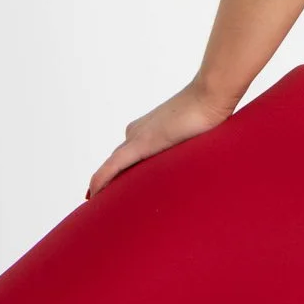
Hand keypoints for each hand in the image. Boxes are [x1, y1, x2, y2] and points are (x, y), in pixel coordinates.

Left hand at [86, 83, 234, 198]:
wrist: (211, 98)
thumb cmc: (209, 116)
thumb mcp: (192, 140)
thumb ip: (183, 151)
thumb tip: (192, 172)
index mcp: (145, 131)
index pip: (124, 158)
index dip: (116, 176)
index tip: (112, 194)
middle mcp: (136, 133)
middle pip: (116, 164)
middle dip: (108, 184)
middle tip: (97, 203)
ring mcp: (136, 137)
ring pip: (112, 167)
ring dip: (105, 187)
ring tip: (96, 205)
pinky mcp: (141, 144)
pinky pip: (113, 166)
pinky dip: (102, 179)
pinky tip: (93, 193)